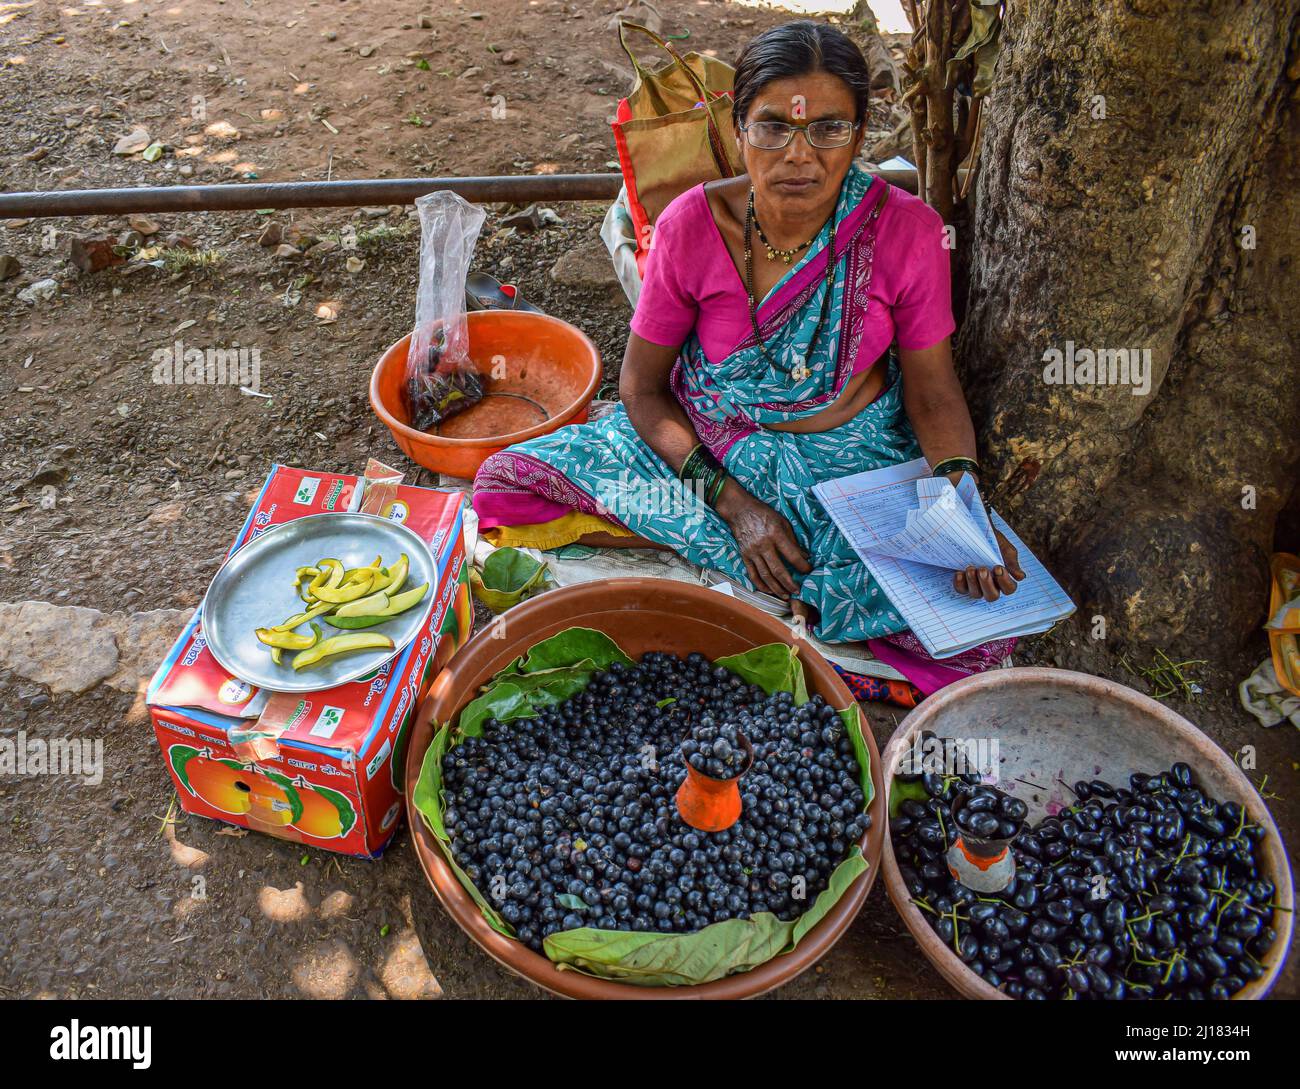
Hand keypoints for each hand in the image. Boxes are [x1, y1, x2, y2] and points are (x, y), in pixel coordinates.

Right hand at [716, 482, 810, 598]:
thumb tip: (804, 556)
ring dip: (777, 588)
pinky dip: (761, 585)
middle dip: (790, 583)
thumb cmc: (764, 514)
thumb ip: (793, 540)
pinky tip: (769, 591)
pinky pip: (753, 574)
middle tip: (798, 591)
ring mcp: (753, 552)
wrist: (740, 510)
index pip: (792, 555)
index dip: (802, 566)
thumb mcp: (783, 522)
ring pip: (766, 575)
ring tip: (786, 595)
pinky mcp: (744, 556)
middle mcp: (764, 545)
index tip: (809, 571)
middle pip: (778, 570)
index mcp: (776, 534)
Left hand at [953, 528, 1024, 601]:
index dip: (1005, 581)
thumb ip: (1011, 561)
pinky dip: (960, 583)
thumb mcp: (1003, 547)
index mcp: (1003, 578)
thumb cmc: (991, 540)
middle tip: (982, 569)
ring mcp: (975, 586)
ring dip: (973, 582)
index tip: (998, 567)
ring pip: (976, 594)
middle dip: (987, 584)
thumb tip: (1020, 577)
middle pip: (992, 596)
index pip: (1009, 589)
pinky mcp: (962, 583)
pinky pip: (961, 589)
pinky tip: (959, 573)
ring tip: (970, 568)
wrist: (973, 531)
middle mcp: (990, 585)